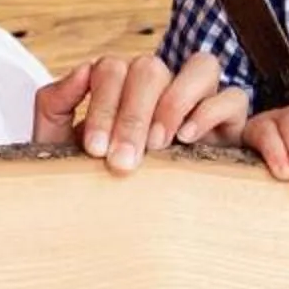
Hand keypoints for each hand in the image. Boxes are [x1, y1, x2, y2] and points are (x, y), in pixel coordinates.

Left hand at [36, 52, 249, 173]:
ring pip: (200, 66)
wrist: (118, 222)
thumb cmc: (89, 178)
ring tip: (158, 144)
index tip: (95, 149)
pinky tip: (187, 138)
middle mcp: (159, 86)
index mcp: (119, 85)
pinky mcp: (229, 123)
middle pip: (150, 68)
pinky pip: (233, 97)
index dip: (103, 105)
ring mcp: (197, 100)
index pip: (113, 69)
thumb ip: (55, 103)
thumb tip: (82, 70)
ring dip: (174, 101)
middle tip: (120, 161)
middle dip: (132, 115)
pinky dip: (211, 111)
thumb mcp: (58, 145)